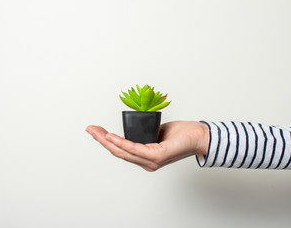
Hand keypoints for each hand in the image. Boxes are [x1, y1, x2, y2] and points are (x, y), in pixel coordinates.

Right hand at [86, 121, 209, 171]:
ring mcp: (151, 161)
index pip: (122, 150)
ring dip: (107, 140)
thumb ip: (144, 134)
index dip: (106, 141)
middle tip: (90, 129)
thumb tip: (134, 127)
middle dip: (101, 140)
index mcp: (146, 157)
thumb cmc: (182, 135)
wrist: (200, 136)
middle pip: (118, 152)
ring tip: (96, 131)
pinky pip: (135, 149)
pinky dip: (122, 142)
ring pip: (123, 151)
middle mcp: (147, 162)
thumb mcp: (157, 132)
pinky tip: (112, 136)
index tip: (96, 130)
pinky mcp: (157, 156)